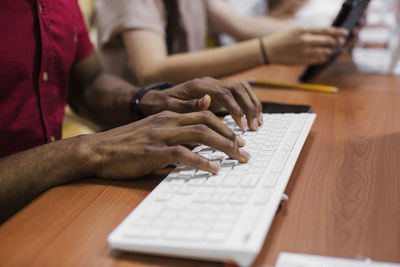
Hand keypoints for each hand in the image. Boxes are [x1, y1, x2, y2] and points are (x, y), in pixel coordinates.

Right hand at [86, 110, 249, 178]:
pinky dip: (202, 162)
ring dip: (223, 147)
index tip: (237, 139)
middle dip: (230, 136)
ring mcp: (161, 135)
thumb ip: (174, 134)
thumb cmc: (126, 145)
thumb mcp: (153, 134)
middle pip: (207, 122)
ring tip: (238, 158)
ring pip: (200, 135)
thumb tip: (196, 145)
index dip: (224, 126)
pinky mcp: (153, 151)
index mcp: (169, 115)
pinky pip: (183, 154)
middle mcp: (168, 121)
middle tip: (244, 150)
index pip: (204, 115)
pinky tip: (214, 169)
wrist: (98, 150)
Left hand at [138, 77, 262, 130]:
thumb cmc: (162, 105)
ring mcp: (215, 85)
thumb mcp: (170, 107)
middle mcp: (209, 82)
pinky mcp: (218, 92)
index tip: (241, 126)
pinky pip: (239, 94)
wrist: (157, 98)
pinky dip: (249, 104)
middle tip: (254, 127)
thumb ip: (188, 105)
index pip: (224, 92)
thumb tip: (208, 100)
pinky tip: (253, 118)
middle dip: (249, 107)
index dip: (235, 109)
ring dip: (253, 104)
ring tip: (258, 124)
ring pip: (242, 88)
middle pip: (238, 87)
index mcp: (198, 86)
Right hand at [263, 27, 348, 64]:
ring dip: (331, 51)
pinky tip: (326, 57)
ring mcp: (304, 51)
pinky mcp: (302, 60)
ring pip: (324, 51)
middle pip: (327, 41)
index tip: (345, 33)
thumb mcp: (294, 30)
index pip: (325, 30)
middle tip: (341, 42)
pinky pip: (317, 60)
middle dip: (336, 42)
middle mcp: (305, 40)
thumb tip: (323, 34)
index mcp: (303, 30)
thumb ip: (308, 32)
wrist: (268, 50)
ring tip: (333, 50)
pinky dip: (323, 58)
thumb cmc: (281, 39)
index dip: (337, 32)